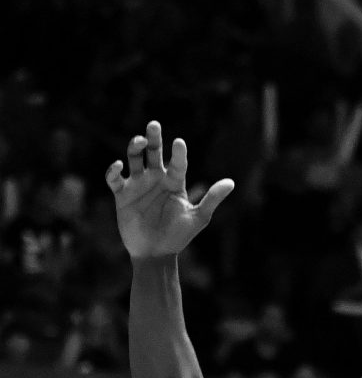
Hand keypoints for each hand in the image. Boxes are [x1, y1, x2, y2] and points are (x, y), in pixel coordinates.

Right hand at [105, 121, 233, 259]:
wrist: (156, 253)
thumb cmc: (179, 236)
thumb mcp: (198, 217)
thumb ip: (212, 199)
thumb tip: (231, 182)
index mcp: (175, 183)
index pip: (178, 163)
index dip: (179, 153)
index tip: (179, 142)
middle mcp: (156, 179)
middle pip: (154, 153)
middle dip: (154, 138)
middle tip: (154, 124)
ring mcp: (138, 185)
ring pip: (134, 159)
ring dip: (135, 148)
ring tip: (139, 141)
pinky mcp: (122, 195)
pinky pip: (115, 179)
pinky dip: (114, 171)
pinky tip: (119, 166)